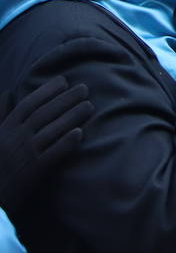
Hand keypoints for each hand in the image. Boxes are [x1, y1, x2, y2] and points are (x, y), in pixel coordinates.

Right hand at [0, 77, 92, 212]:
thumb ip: (0, 115)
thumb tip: (9, 93)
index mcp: (5, 130)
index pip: (27, 105)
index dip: (46, 91)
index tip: (64, 80)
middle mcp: (15, 139)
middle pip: (43, 114)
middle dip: (65, 99)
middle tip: (85, 88)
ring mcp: (25, 154)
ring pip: (51, 131)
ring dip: (71, 117)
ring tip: (90, 106)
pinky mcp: (34, 171)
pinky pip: (52, 155)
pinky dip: (65, 143)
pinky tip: (80, 133)